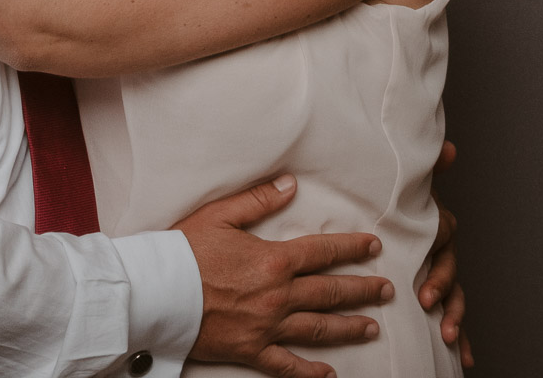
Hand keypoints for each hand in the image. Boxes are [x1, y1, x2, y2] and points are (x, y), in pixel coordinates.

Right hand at [176, 175, 391, 377]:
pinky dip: (310, 373)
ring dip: (349, 327)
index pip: (324, 252)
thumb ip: (259, 200)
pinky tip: (329, 374)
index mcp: (274, 260)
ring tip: (372, 327)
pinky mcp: (251, 351)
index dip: (352, 248)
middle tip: (387, 290)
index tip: (373, 247)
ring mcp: (267, 327)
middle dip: (363, 290)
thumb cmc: (184, 250)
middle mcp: (278, 295)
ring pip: (318, 328)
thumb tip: (291, 184)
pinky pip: (287, 366)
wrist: (155, 292)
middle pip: (331, 292)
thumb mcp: (221, 214)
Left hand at [418, 140, 471, 366]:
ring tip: (446, 335)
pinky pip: (452, 317)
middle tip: (427, 302)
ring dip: (453, 316)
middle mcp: (441, 251)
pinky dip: (460, 336)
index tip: (422, 283)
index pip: (441, 237)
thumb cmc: (399, 205)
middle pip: (448, 271)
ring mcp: (441, 275)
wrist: (392, 219)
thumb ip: (427, 169)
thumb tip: (449, 147)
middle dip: (441, 289)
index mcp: (433, 226)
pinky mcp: (438, 296)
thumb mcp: (408, 187)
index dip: (435, 259)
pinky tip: (464, 357)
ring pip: (454, 297)